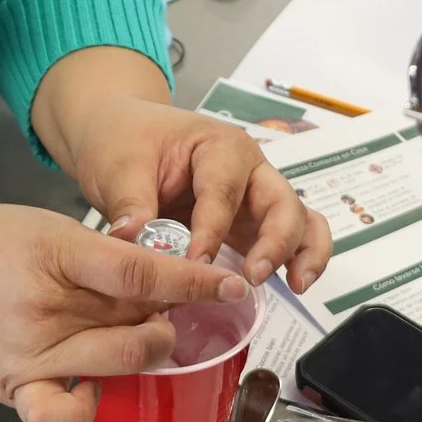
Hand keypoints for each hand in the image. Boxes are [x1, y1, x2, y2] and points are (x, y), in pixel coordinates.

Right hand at [0, 205, 249, 421]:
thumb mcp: (47, 227)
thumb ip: (105, 252)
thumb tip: (168, 275)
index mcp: (52, 254)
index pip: (138, 273)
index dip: (193, 283)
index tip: (231, 286)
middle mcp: (41, 311)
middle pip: (135, 322)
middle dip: (169, 316)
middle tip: (171, 305)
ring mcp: (28, 356)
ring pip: (119, 363)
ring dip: (147, 349)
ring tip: (141, 332)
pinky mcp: (15, 389)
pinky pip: (63, 416)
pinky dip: (88, 405)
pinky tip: (93, 384)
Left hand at [34, 52, 330, 291]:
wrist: (119, 136)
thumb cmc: (126, 143)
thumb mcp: (119, 166)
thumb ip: (130, 203)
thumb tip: (132, 236)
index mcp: (219, 147)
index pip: (222, 192)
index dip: (210, 231)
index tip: (194, 263)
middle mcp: (249, 170)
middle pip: (280, 201)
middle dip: (275, 241)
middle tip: (253, 276)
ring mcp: (255, 197)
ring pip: (299, 218)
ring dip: (302, 251)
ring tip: (296, 285)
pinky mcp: (252, 224)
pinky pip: (292, 236)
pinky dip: (301, 257)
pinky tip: (294, 285)